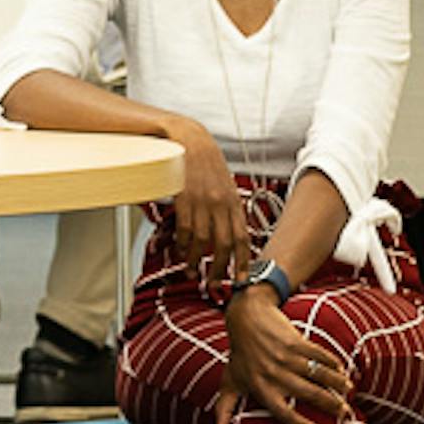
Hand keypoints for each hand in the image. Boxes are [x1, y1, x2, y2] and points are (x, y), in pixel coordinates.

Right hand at [161, 115, 245, 284]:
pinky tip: (180, 251)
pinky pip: (184, 228)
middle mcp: (221, 204)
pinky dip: (182, 244)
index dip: (243, 262)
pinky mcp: (184, 198)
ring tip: (192, 272)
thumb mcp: (225, 185)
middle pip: (223, 245)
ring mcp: (202, 201)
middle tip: (214, 283)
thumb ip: (229, 208)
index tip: (242, 280)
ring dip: (196, 260)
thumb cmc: (207, 163)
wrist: (190, 139)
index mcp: (234, 202)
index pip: (242, 238)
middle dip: (220, 269)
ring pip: (202, 241)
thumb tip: (232, 234)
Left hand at [220, 289, 350, 423]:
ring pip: (317, 373)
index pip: (283, 412)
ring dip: (336, 382)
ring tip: (349, 391)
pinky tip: (342, 369)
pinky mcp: (294, 340)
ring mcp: (285, 356)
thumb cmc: (238, 354)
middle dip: (330, 404)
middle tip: (346, 413)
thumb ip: (224, 410)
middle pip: (307, 393)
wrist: (245, 317)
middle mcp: (273, 373)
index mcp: (260, 388)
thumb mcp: (228, 382)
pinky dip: (331, 362)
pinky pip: (318, 353)